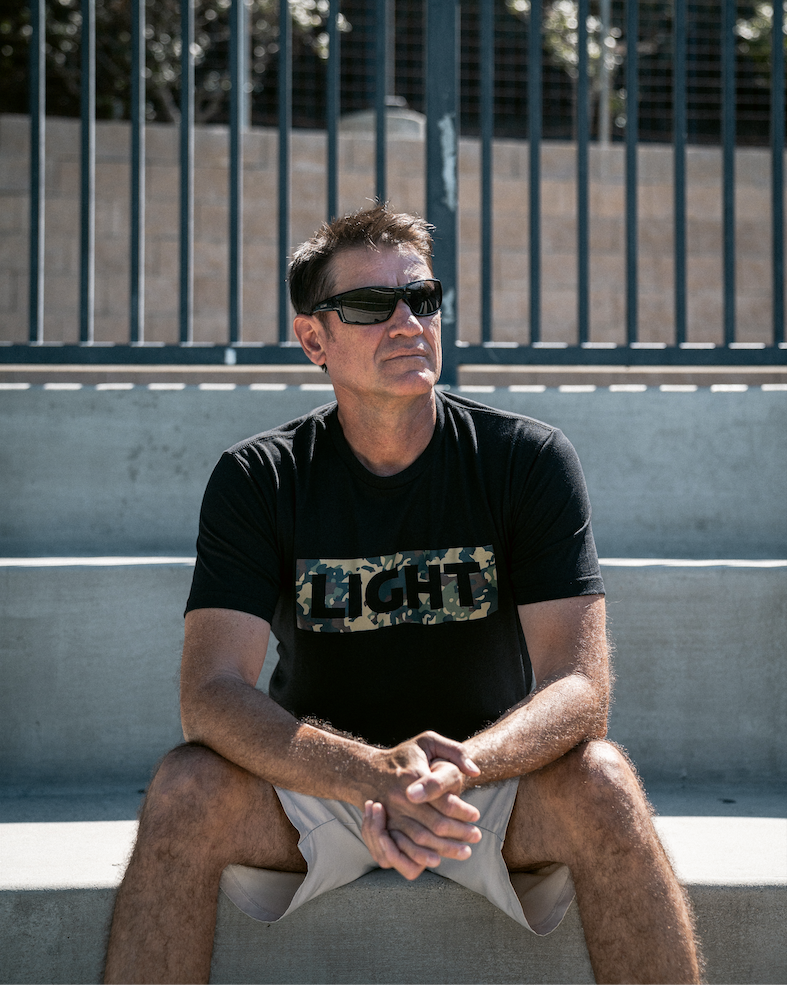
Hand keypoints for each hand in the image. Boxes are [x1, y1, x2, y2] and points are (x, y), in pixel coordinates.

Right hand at [362, 732, 482, 879]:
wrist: (367, 770)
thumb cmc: (405, 756)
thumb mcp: (428, 742)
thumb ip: (454, 751)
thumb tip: (474, 771)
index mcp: (414, 775)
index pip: (445, 801)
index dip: (464, 812)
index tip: (476, 815)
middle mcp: (401, 797)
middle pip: (436, 824)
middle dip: (460, 833)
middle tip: (476, 836)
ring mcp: (391, 814)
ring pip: (422, 839)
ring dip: (445, 849)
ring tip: (464, 851)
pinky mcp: (384, 827)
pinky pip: (402, 849)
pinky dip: (420, 858)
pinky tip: (436, 859)